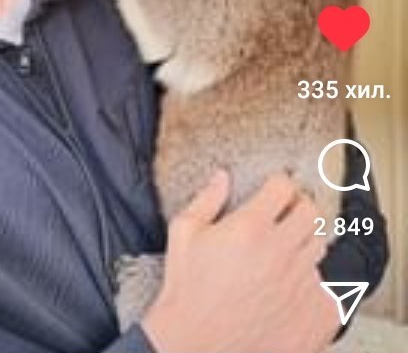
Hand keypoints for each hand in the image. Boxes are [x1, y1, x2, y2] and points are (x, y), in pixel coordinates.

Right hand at [141, 170, 339, 352]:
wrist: (194, 344)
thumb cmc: (186, 289)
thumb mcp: (184, 233)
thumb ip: (206, 199)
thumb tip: (223, 176)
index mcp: (249, 226)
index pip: (284, 186)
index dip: (279, 185)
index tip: (273, 192)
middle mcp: (279, 251)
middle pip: (311, 213)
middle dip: (298, 209)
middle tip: (285, 218)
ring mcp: (298, 284)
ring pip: (320, 248)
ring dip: (305, 244)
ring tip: (284, 254)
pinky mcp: (311, 315)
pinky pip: (328, 288)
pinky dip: (313, 284)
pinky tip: (292, 288)